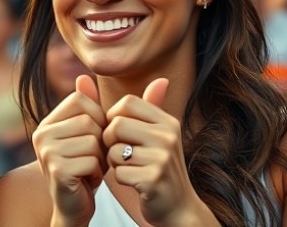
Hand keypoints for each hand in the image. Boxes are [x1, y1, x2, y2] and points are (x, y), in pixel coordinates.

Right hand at [33, 75, 106, 226]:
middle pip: (90, 120)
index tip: (95, 138)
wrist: (74, 205)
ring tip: (89, 168)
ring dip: (101, 158)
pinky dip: (97, 172)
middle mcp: (41, 133)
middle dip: (101, 141)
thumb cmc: (84, 167)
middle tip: (92, 158)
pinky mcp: (56, 169)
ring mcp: (46, 151)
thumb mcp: (89, 134)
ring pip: (93, 140)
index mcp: (48, 122)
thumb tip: (85, 76)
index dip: (98, 118)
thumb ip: (91, 106)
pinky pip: (92, 159)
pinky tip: (87, 179)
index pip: (82, 99)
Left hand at [102, 79, 215, 225]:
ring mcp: (162, 158)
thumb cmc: (159, 167)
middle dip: (109, 140)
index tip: (117, 132)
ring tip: (128, 167)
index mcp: (167, 122)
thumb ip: (151, 108)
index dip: (113, 116)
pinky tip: (133, 182)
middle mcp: (168, 136)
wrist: (178, 208)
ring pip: (114, 150)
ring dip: (113, 162)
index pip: (127, 102)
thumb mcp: (159, 135)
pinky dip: (120, 178)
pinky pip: (118, 172)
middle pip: (116, 124)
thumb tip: (161, 79)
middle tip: (118, 152)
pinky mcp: (153, 179)